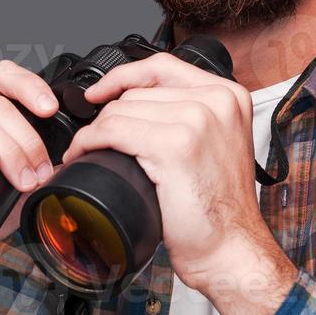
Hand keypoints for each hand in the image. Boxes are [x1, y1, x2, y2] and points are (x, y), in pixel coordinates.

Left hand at [64, 52, 280, 298]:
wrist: (231, 248)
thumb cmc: (220, 209)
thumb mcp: (215, 144)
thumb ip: (191, 115)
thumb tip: (137, 104)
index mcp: (229, 95)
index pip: (162, 66)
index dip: (123, 76)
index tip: (100, 92)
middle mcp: (217, 101)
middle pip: (137, 91)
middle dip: (108, 116)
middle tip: (96, 141)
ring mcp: (197, 120)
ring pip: (121, 110)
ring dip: (95, 132)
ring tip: (88, 150)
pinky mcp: (175, 146)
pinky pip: (114, 131)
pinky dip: (90, 141)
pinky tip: (84, 153)